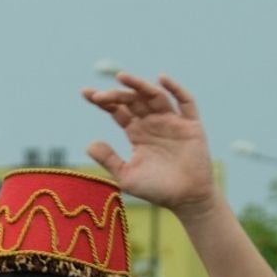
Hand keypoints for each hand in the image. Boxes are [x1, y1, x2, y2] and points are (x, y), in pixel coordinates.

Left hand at [83, 73, 215, 215]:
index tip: (86, 94)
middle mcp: (153, 122)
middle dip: (116, 95)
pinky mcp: (191, 124)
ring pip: (154, 95)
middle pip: (133, 100)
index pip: (118, 110)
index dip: (103, 101)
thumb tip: (88, 144)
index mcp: (137, 132)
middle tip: (100, 95)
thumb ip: (109, 160)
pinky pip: (185, 101)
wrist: (186, 199)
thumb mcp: (127, 177)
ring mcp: (172, 121)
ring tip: (122, 77)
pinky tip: (161, 78)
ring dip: (139, 85)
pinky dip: (176, 88)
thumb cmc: (156, 190)